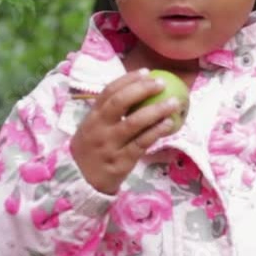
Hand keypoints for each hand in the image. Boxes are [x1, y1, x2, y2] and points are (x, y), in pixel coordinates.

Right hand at [69, 69, 181, 194]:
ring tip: (173, 103)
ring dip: (155, 110)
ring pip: (133, 123)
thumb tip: (137, 90)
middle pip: (119, 103)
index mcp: (92, 117)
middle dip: (141, 90)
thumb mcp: (92, 129)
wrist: (81, 183)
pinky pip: (141, 144)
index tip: (145, 72)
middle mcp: (99, 129)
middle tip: (161, 83)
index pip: (108, 92)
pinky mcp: (120, 162)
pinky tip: (168, 124)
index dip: (127, 80)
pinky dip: (155, 132)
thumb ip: (108, 112)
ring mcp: (109, 146)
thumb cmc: (93, 150)